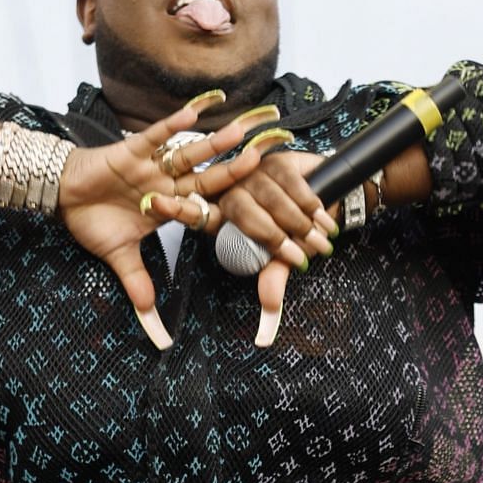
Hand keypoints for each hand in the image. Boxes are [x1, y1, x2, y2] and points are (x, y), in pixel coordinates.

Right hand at [57, 93, 275, 348]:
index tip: (262, 212)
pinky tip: (195, 111)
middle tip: (266, 161)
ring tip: (240, 132)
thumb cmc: (92, 221)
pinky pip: (157, 135)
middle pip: (208, 179)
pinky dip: (173, 125)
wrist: (63, 195)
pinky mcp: (133, 149)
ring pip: (190, 154)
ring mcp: (153, 166)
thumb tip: (155, 330)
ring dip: (213, 144)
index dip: (232, 211)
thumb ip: (139, 287)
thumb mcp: (119, 258)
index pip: (207, 210)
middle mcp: (168, 184)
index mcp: (170, 208)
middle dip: (235, 172)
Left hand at [145, 144, 332, 347]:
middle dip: (278, 238)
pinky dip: (311, 206)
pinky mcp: (275, 161)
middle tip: (302, 256)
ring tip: (320, 240)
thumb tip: (267, 322)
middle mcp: (233, 192)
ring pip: (273, 202)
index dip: (175, 209)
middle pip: (244, 213)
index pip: (195, 215)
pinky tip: (324, 218)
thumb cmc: (296, 232)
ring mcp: (253, 174)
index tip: (153, 202)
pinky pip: (292, 186)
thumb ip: (272, 283)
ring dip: (300, 226)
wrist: (330, 199)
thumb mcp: (283, 260)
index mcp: (224, 217)